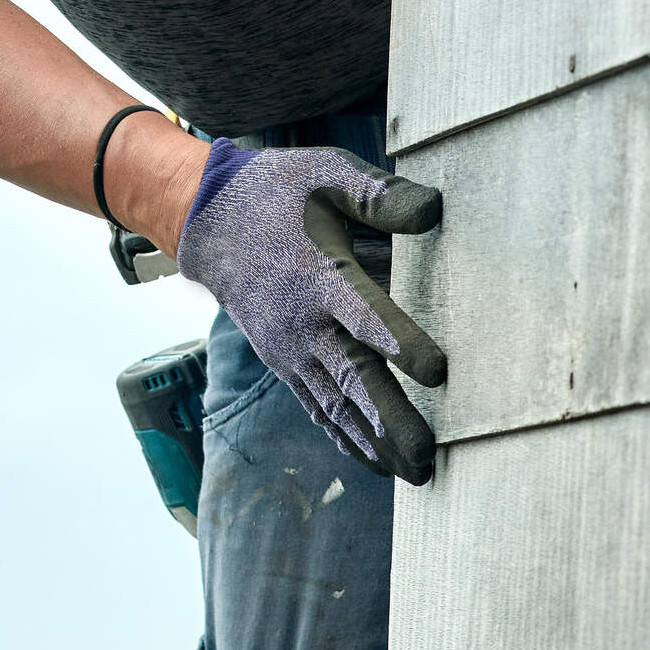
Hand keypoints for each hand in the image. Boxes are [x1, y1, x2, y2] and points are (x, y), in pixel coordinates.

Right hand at [173, 142, 448, 482]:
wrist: (209, 220)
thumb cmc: (278, 193)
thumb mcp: (326, 175)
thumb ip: (380, 196)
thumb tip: (434, 211)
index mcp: (319, 275)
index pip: (365, 317)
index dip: (401, 344)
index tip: (439, 371)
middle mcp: (303, 322)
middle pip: (352, 380)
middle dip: (391, 421)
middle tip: (428, 457)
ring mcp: (290, 348)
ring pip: (335, 405)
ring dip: (374, 441)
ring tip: (416, 474)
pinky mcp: (282, 362)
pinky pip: (315, 406)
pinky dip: (344, 436)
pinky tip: (374, 461)